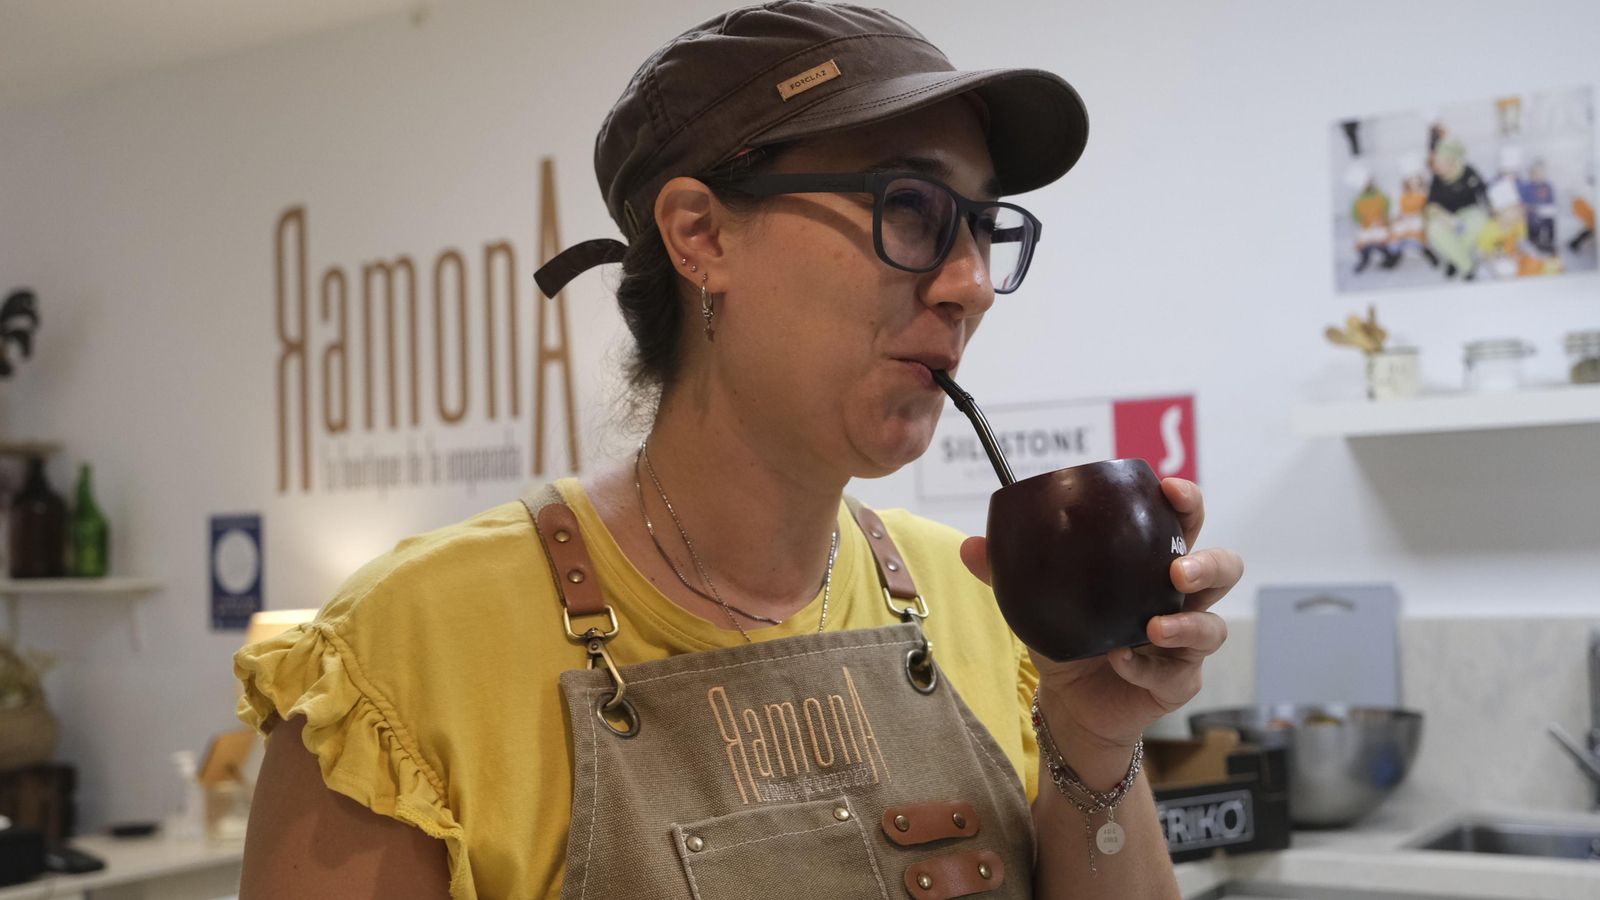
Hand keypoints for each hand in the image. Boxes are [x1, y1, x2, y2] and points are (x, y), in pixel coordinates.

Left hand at [959, 477, 1240, 750]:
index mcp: (1151, 562)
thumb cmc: (1068, 638)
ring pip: (1212, 626)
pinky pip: (1176, 672)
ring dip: (1188, 623)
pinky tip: (1121, 660)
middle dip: (1208, 563)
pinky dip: (1146, 665)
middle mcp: (1180, 597)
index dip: (1187, 502)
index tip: (1170, 489)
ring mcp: (1185, 641)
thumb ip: (1008, 572)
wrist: (1070, 702)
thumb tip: (970, 546)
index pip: (1183, 522)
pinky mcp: (1179, 681)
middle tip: (1178, 569)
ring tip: (1155, 626)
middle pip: (1223, 568)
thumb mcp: (1037, 601)